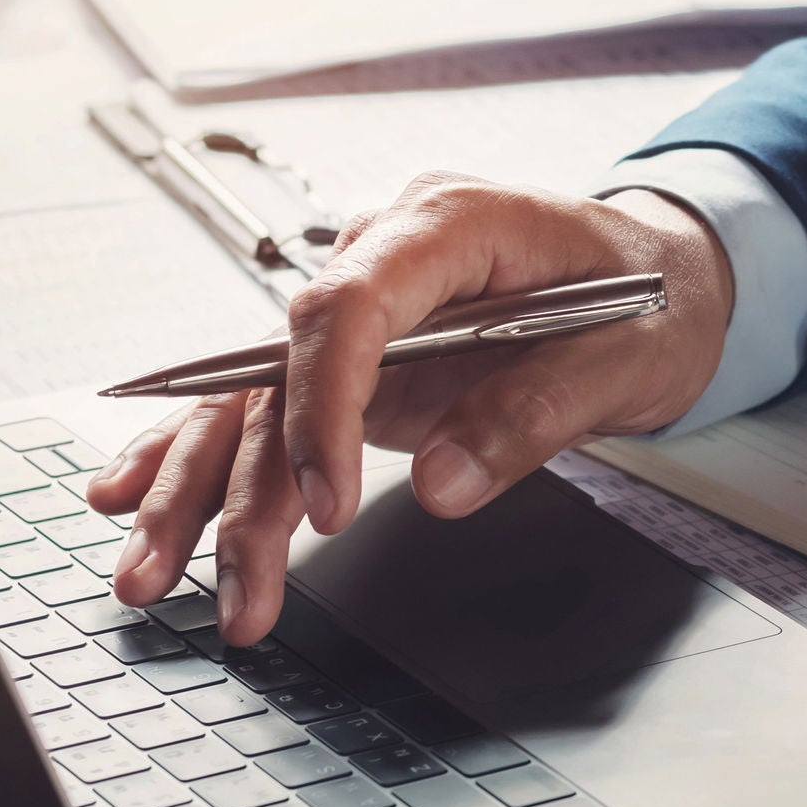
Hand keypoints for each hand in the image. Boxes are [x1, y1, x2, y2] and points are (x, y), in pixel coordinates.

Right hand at [86, 173, 733, 645]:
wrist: (670, 274)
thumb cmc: (657, 297)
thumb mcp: (630, 356)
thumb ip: (534, 414)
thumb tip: (440, 485)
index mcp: (451, 225)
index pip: (348, 308)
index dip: (322, 407)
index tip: (325, 502)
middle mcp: (388, 256)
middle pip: (282, 366)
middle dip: (240, 480)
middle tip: (227, 581)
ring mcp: (370, 309)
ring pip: (258, 396)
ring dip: (202, 490)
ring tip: (153, 578)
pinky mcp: (365, 358)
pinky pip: (268, 403)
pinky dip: (206, 456)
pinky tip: (135, 499)